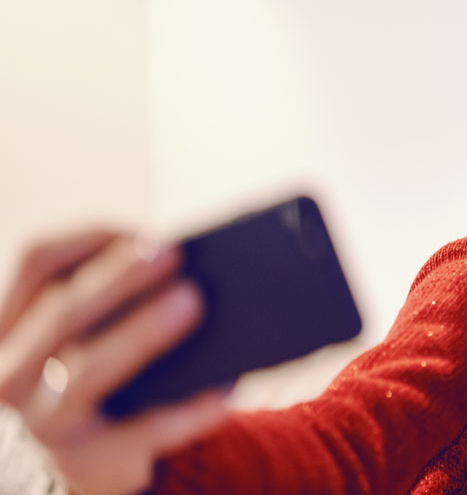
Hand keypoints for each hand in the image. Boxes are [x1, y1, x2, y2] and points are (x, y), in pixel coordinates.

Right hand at [0, 231, 229, 494]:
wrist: (97, 449)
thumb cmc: (104, 357)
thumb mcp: (98, 322)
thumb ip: (124, 291)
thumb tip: (191, 261)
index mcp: (13, 321)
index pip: (37, 261)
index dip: (89, 240)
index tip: (144, 231)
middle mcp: (13, 369)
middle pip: (61, 314)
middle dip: (118, 279)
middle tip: (173, 251)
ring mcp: (45, 419)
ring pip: (84, 373)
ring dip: (139, 333)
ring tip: (192, 302)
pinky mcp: (91, 456)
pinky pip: (140, 432)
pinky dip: (185, 411)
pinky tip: (224, 391)